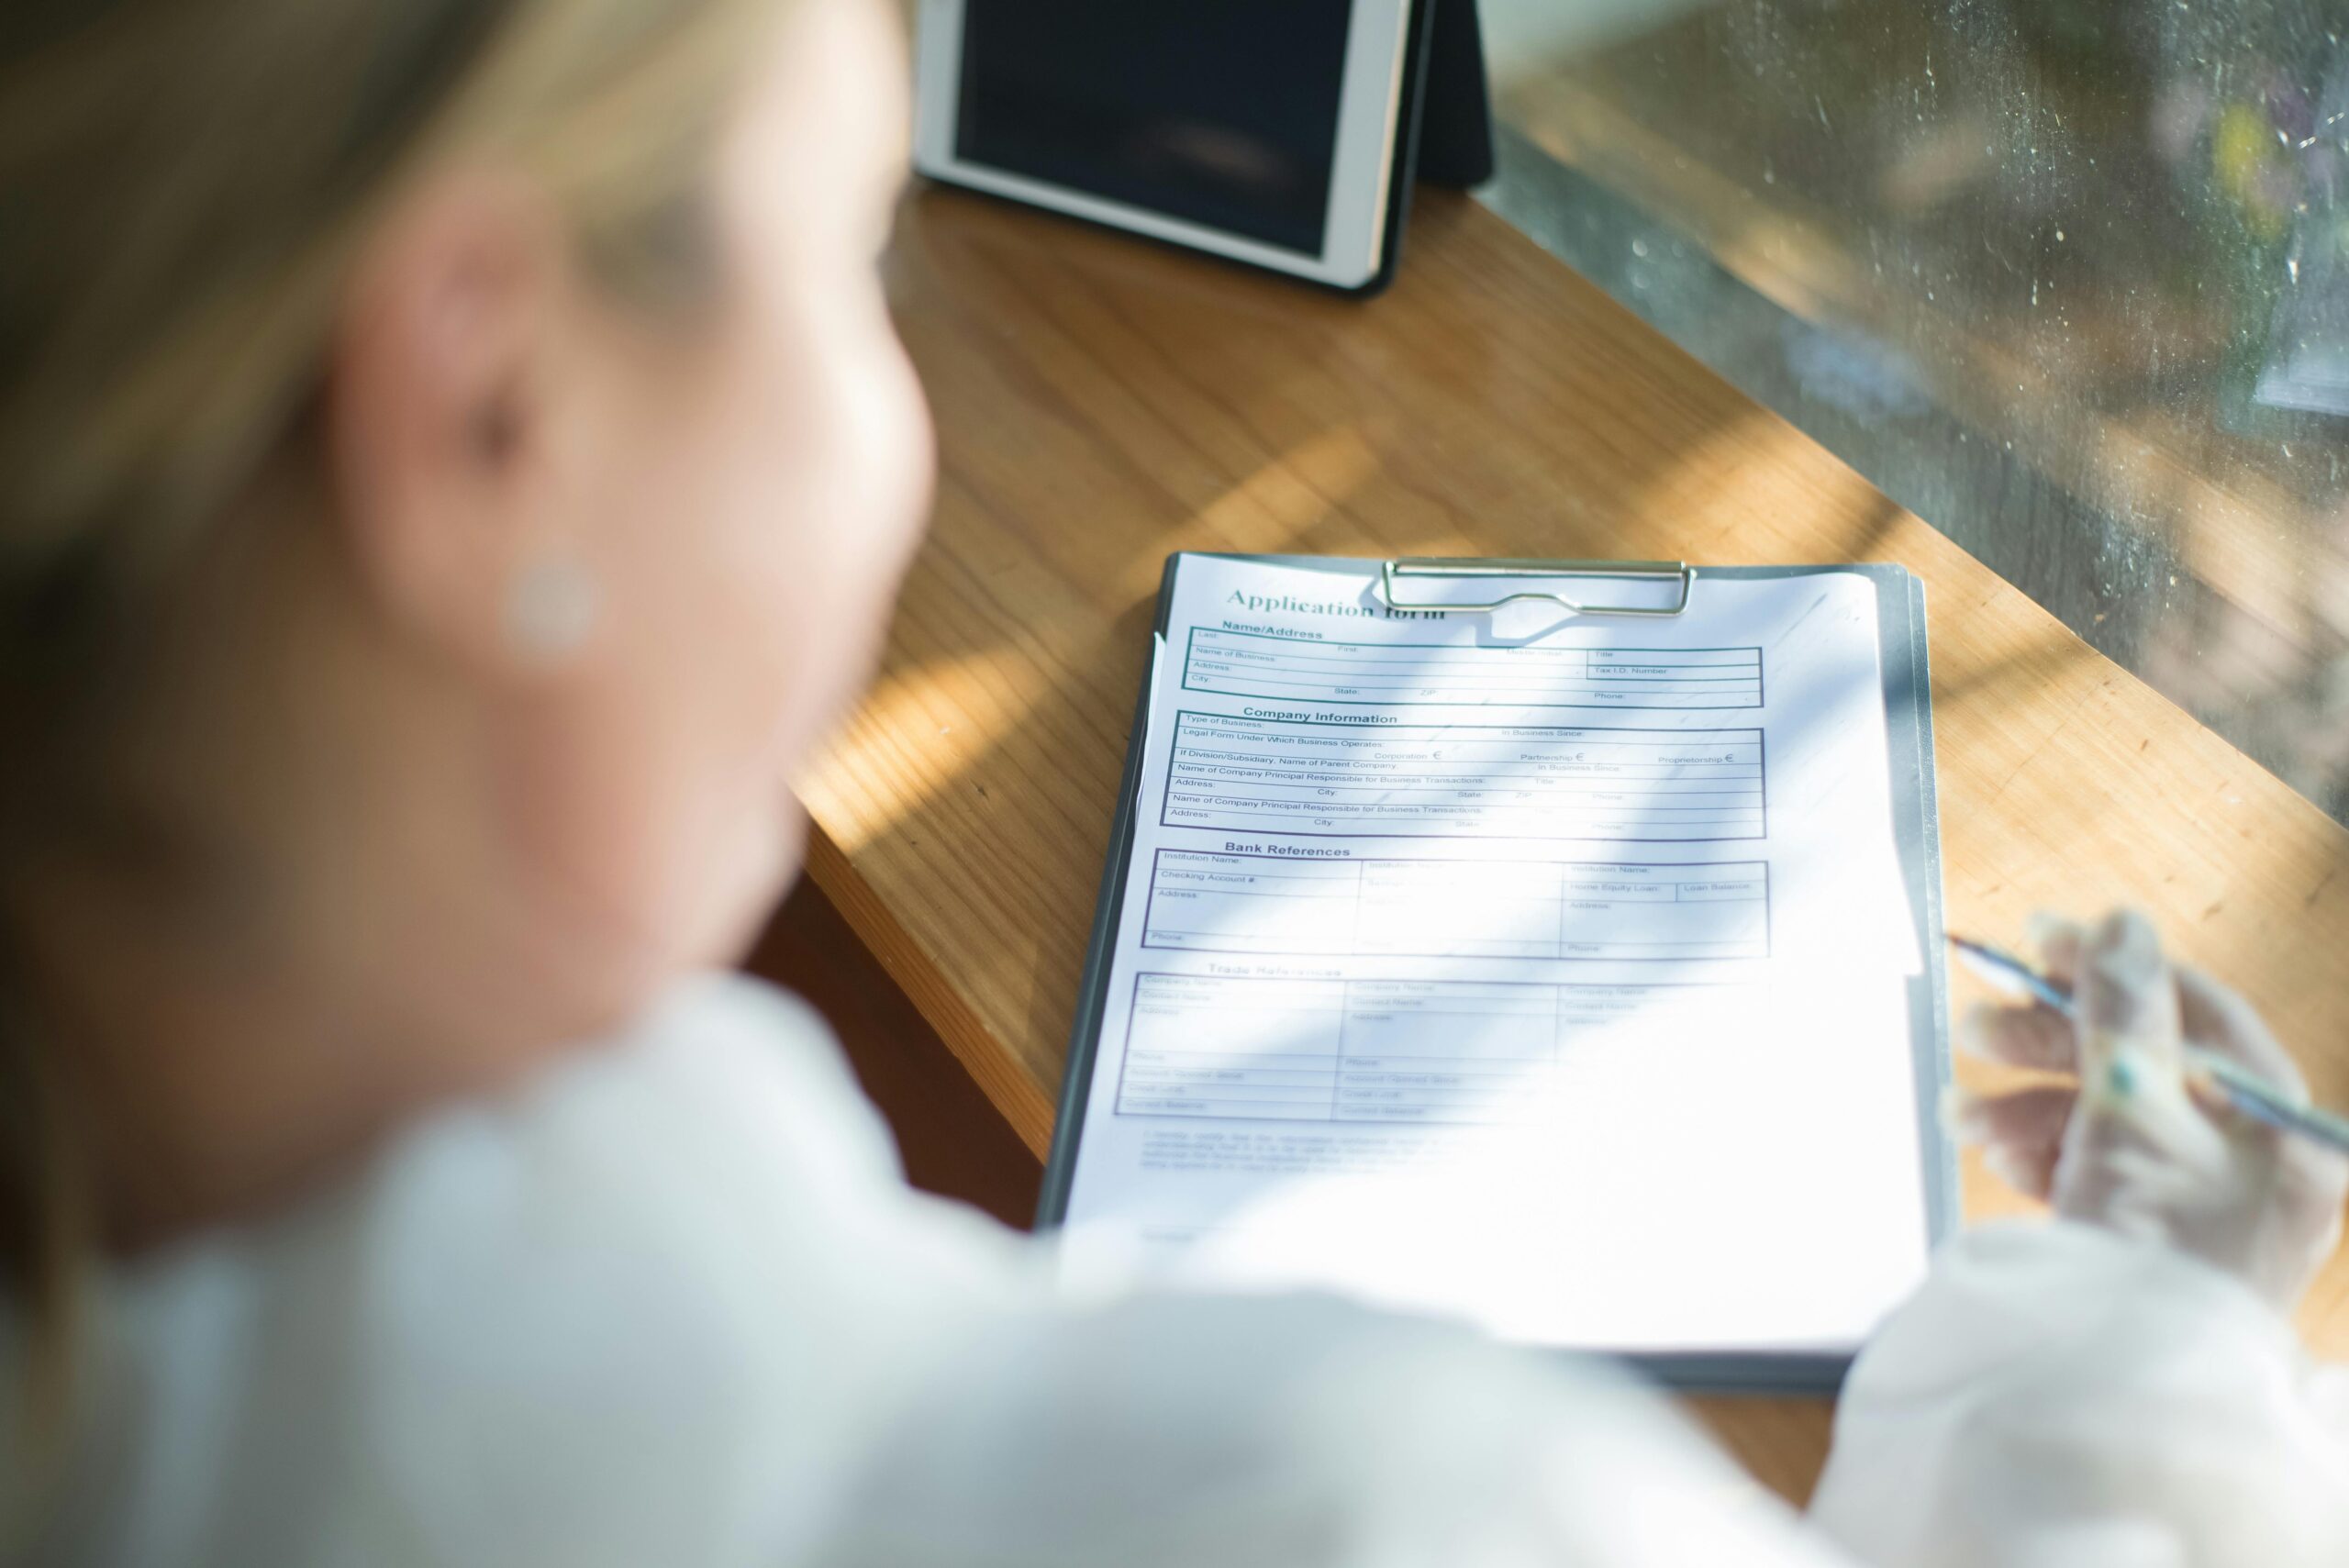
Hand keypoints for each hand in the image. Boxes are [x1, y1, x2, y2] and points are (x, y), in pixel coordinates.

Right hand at [1958, 909, 2348, 1313]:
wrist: (2118, 1389)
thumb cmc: (2149, 1246)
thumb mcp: (2131, 1109)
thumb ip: (2122, 1012)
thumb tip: (2122, 922)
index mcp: (2280, 1125)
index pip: (2197, 1013)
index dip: (2111, 973)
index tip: (2035, 946)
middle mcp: (2255, 1163)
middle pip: (2148, 1065)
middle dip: (2051, 1047)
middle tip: (1976, 1028)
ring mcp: (2205, 1207)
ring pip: (2113, 1118)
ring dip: (2031, 1104)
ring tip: (1966, 1114)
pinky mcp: (2153, 1241)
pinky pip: (2100, 1170)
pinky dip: (2047, 1153)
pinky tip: (1998, 1155)